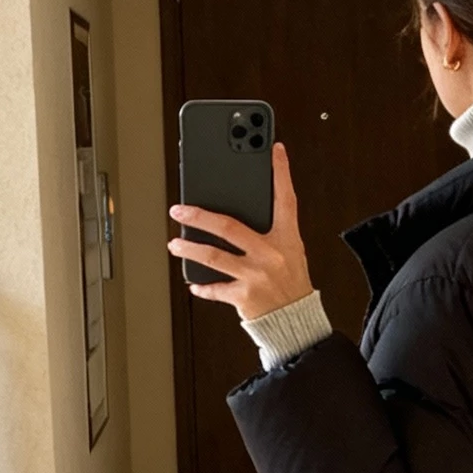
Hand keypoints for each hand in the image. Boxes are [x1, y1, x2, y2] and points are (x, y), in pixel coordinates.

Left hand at [168, 143, 313, 317]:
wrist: (296, 322)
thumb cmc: (291, 284)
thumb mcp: (291, 252)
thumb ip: (271, 232)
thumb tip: (238, 212)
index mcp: (286, 239)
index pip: (285, 199)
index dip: (281, 173)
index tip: (274, 149)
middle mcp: (270, 255)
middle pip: (228, 226)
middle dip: (199, 216)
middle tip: (179, 208)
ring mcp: (255, 276)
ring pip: (214, 256)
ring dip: (189, 248)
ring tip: (175, 243)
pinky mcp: (244, 296)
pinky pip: (215, 289)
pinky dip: (202, 286)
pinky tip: (193, 283)